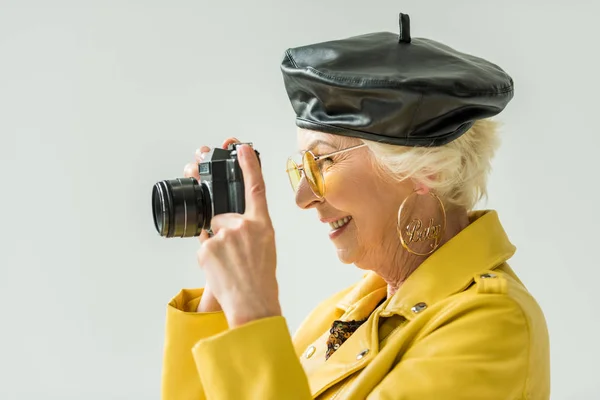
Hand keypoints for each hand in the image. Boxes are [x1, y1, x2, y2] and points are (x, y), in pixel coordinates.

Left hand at [195, 143, 280, 327]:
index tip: (241, 147)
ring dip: (216, 247)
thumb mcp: (265, 249)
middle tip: (235, 257)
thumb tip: (229, 225)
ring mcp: (224, 235)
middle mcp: (243, 226)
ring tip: (229, 267)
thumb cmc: (261, 281)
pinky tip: (221, 270)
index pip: (255, 188)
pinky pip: (203, 247)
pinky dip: (208, 258)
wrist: (252, 304)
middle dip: (222, 231)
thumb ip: (250, 230)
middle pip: (222, 216)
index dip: (249, 165)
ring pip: (211, 233)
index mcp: (262, 225)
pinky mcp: (206, 248)